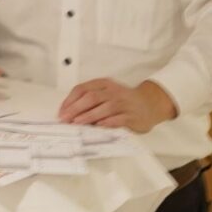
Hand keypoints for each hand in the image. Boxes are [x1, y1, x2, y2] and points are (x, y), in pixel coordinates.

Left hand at [57, 79, 176, 132]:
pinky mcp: (131, 115)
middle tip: (65, 118)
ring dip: (88, 116)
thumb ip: (91, 99)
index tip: (61, 111)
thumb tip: (69, 112)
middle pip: (91, 97)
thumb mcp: (107, 93)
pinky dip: (106, 123)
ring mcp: (123, 103)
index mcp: (104, 84)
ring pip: (103, 108)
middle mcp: (113, 92)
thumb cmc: (124, 100)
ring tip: (77, 123)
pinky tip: (98, 127)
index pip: (82, 89)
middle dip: (75, 108)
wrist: (150, 103)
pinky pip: (117, 119)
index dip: (70, 100)